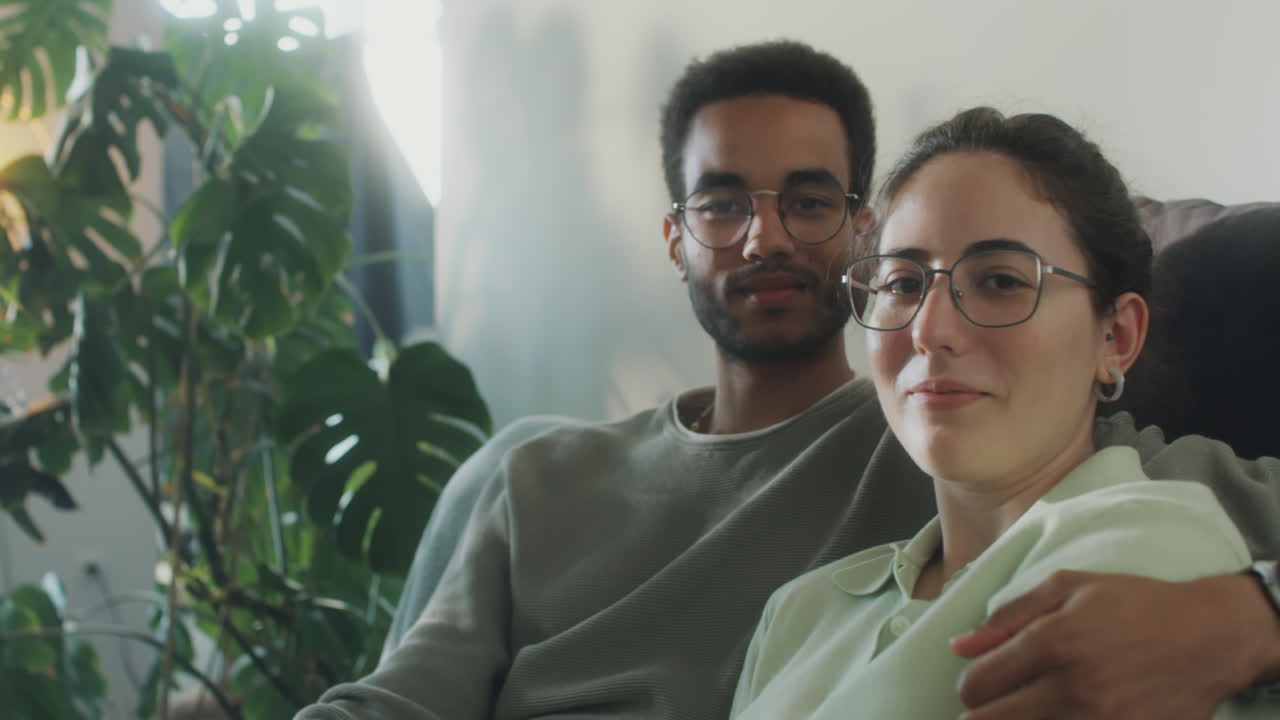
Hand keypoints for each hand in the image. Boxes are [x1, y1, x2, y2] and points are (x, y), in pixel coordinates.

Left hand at [949, 570, 1279, 719]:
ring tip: (1027, 709)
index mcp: (1052, 642)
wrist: (1210, 636)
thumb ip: (1007, 616)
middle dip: (984, 714)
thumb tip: (959, 646)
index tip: (983, 682)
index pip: (975, 686)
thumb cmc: (1134, 604)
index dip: (971, 686)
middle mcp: (1073, 686)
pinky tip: (1058, 716)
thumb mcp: (1067, 587)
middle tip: (999, 703)